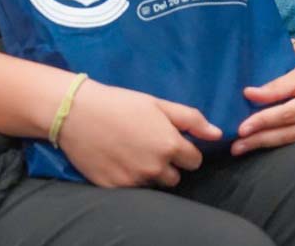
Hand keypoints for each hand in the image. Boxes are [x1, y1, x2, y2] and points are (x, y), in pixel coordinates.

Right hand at [57, 78, 220, 187]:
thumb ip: (192, 120)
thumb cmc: (121, 103)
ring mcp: (134, 180)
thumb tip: (218, 134)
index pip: (194, 161)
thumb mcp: (160, 105)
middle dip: (168, 164)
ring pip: (153, 184)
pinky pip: (132, 189)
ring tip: (133, 152)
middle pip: (175, 177)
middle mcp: (155, 167)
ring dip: (149, 173)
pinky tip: (119, 159)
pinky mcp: (114, 187)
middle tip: (150, 145)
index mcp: (170, 146)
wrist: (77, 112)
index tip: (172, 140)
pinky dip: (129, 177)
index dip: (185, 150)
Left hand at [233, 41, 294, 155]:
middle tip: (236, 146)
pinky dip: (279, 141)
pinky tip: (261, 142)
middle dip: (261, 140)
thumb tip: (250, 95)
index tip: (242, 127)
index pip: (290, 113)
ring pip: (294, 140)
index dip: (264, 121)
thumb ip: (279, 84)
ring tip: (242, 148)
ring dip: (266, 145)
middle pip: (291, 133)